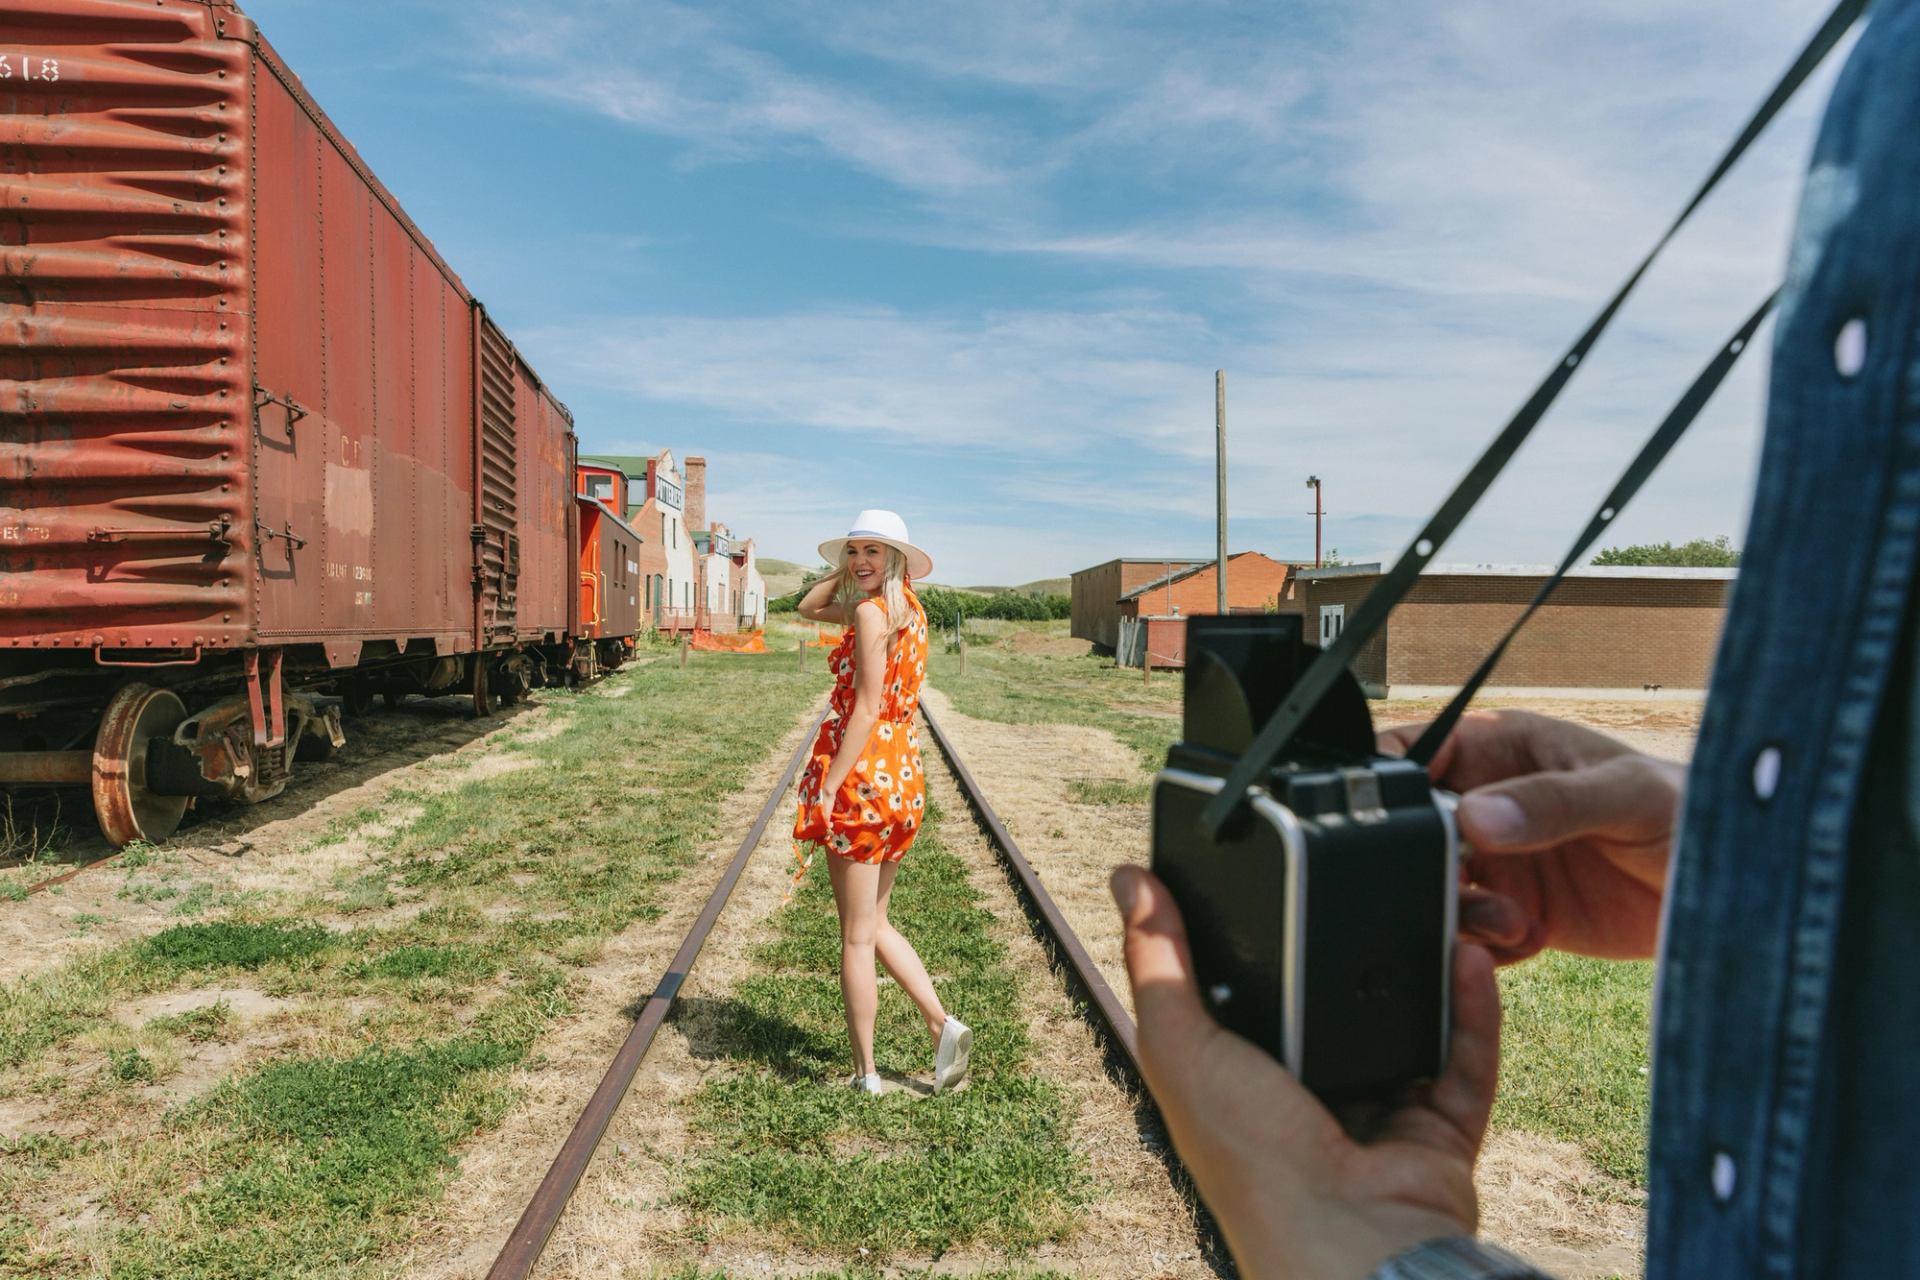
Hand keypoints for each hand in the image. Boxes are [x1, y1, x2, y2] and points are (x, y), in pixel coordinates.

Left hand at [1112, 865, 1500, 1279]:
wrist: (1349, 1239)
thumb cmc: (1250, 1159)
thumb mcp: (1181, 1046)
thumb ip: (1159, 964)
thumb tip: (1128, 881)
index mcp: (1240, 1077)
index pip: (1253, 990)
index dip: (1266, 937)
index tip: (1283, 871)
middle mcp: (1308, 1092)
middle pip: (1338, 1001)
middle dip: (1357, 946)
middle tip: (1374, 880)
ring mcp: (1379, 1111)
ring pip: (1408, 1021)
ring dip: (1424, 968)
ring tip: (1431, 904)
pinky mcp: (1440, 1131)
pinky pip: (1464, 1058)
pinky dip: (1473, 1009)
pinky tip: (1467, 956)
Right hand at [1378, 710, 1682, 962]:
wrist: (1740, 896)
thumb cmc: (1694, 813)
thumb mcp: (1626, 795)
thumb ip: (1551, 802)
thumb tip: (1474, 817)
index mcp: (1502, 749)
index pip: (1413, 751)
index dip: (1392, 784)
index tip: (1400, 825)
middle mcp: (1490, 803)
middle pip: (1410, 830)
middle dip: (1424, 866)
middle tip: (1465, 886)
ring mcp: (1500, 862)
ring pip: (1432, 888)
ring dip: (1459, 914)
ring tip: (1512, 923)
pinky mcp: (1515, 915)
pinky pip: (1467, 937)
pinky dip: (1484, 950)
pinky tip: (1531, 941)